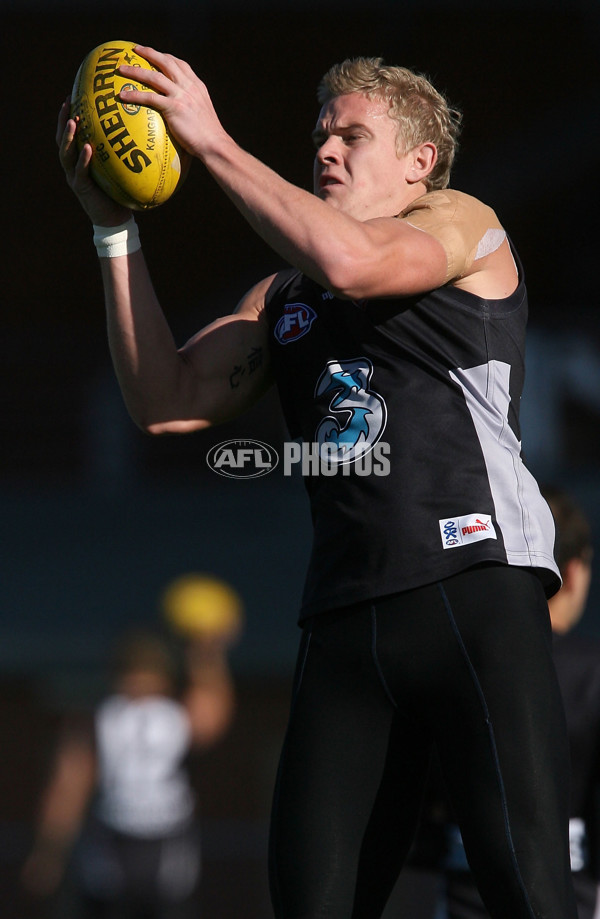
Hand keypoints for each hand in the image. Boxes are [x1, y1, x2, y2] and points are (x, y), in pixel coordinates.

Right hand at [56, 97, 130, 226]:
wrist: (116, 219)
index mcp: (80, 157)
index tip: (74, 95)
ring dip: (69, 136)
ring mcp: (74, 176)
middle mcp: (73, 165)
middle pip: (62, 138)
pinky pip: (80, 171)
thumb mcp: (121, 167)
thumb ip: (124, 150)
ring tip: (73, 121)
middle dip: (63, 120)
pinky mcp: (81, 188)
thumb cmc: (120, 191)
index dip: (69, 115)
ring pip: (66, 153)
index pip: (72, 133)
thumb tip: (146, 129)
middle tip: (68, 102)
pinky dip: (83, 159)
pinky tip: (88, 148)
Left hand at [117, 46, 229, 159]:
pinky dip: (135, 95)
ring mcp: (181, 95)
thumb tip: (182, 112)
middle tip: (135, 50)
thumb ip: (193, 105)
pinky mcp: (174, 107)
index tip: (156, 54)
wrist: (214, 144)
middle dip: (149, 53)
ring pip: (154, 76)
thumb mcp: (203, 113)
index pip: (181, 64)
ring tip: (121, 70)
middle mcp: (189, 86)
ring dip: (136, 71)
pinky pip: (150, 98)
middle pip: (166, 62)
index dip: (167, 57)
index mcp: (197, 86)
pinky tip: (123, 96)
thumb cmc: (208, 136)